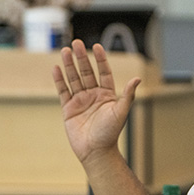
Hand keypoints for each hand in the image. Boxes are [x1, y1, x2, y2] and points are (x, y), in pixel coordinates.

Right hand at [52, 40, 140, 164]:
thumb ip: (128, 95)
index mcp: (107, 95)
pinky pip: (63, 91)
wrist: (95, 151)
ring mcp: (80, 101)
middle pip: (86, 72)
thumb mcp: (120, 112)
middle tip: (76, 43)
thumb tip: (137, 79)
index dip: (100, 60)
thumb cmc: (110, 133)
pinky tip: (56, 68)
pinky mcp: (69, 108)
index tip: (96, 47)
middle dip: (81, 58)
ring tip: (65, 51)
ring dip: (69, 65)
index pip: (103, 72)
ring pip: (74, 79)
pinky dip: (59, 80)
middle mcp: (93, 95)